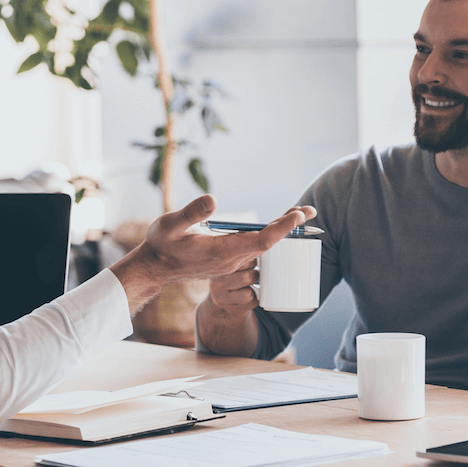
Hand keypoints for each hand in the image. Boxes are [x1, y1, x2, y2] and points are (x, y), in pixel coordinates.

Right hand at [110, 195, 315, 312]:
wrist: (157, 267)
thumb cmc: (161, 244)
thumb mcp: (170, 225)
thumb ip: (191, 214)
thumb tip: (213, 200)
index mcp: (222, 251)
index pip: (261, 241)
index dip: (282, 228)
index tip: (299, 215)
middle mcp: (232, 261)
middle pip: (268, 244)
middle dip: (290, 227)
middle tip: (310, 211)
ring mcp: (232, 265)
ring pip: (263, 250)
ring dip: (280, 233)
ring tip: (299, 216)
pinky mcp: (230, 264)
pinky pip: (255, 256)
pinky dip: (268, 243)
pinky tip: (279, 230)